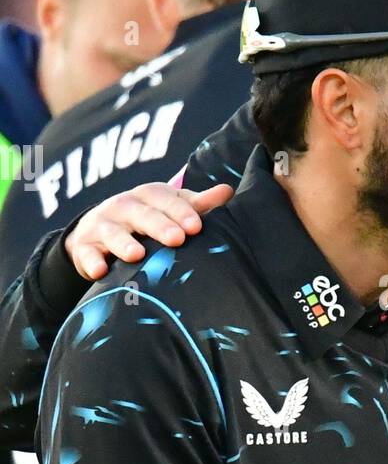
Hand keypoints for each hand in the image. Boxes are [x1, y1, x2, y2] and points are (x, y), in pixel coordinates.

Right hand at [65, 182, 234, 279]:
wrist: (97, 230)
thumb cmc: (147, 219)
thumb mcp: (171, 208)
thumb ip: (197, 204)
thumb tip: (228, 191)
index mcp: (148, 195)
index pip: (166, 200)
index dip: (181, 212)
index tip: (197, 226)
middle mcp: (123, 206)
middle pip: (142, 214)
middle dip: (158, 226)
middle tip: (177, 239)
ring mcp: (102, 225)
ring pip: (112, 232)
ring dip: (123, 243)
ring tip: (136, 255)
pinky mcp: (84, 246)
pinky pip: (86, 253)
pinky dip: (91, 262)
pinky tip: (100, 271)